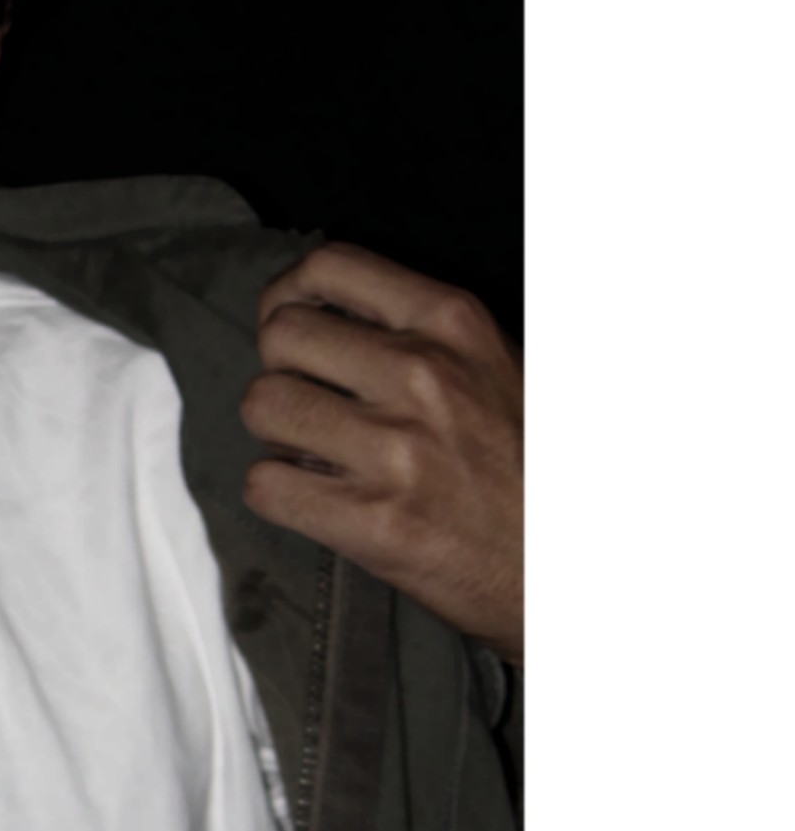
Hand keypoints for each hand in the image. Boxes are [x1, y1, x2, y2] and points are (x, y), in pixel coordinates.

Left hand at [240, 242, 523, 664]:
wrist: (567, 562)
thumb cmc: (526, 467)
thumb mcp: (493, 365)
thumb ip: (415, 331)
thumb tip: (316, 311)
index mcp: (454, 326)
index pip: (330, 267)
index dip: (290, 295)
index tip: (293, 324)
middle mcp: (424, 376)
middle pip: (280, 335)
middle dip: (283, 368)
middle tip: (310, 401)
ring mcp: (397, 450)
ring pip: (263, 405)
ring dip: (276, 432)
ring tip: (316, 451)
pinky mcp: (373, 521)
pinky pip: (265, 483)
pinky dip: (278, 493)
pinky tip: (317, 497)